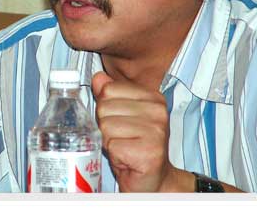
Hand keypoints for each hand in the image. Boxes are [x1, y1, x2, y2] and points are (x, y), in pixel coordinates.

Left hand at [91, 71, 183, 191]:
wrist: (153, 179)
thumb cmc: (135, 145)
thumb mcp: (121, 114)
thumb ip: (110, 94)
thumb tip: (98, 77)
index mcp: (152, 97)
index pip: (108, 89)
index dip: (105, 108)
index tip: (119, 121)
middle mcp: (158, 111)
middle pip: (104, 107)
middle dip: (105, 126)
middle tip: (121, 138)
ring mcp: (156, 131)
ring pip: (106, 126)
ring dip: (109, 141)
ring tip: (124, 148)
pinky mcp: (150, 152)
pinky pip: (112, 145)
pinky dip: (114, 155)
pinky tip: (127, 158)